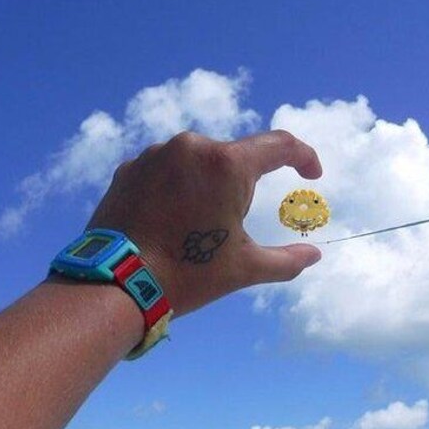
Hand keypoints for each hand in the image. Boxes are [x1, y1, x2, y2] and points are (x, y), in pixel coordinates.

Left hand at [87, 130, 323, 315]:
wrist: (115, 283)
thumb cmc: (188, 273)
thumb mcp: (244, 268)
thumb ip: (286, 260)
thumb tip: (313, 256)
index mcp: (226, 164)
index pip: (279, 145)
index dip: (303, 156)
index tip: (311, 174)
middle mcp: (191, 147)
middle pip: (233, 157)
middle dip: (242, 183)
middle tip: (235, 222)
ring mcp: (155, 155)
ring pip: (197, 162)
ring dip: (207, 184)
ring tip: (196, 225)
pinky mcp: (128, 169)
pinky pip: (165, 170)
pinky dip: (176, 188)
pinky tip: (170, 220)